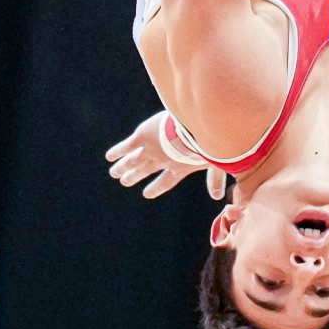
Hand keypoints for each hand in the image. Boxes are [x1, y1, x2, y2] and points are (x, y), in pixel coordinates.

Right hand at [105, 111, 227, 199]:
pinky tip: (109, 157)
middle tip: (125, 181)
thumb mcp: (215, 164)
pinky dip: (117, 152)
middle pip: (145, 171)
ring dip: (123, 167)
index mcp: (179, 168)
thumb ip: (215, 180)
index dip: (156, 187)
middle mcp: (162, 161)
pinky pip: (126, 147)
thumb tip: (218, 197)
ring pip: (133, 161)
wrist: (193, 130)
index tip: (147, 194)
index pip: (166, 181)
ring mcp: (150, 150)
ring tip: (114, 173)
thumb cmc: (207, 146)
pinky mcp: (142, 137)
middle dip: (135, 176)